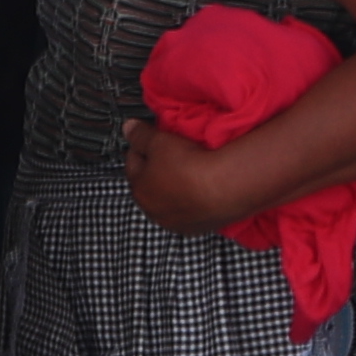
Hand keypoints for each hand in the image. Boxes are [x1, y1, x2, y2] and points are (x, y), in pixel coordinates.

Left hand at [123, 115, 252, 241]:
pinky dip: (194, 198)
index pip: (133, 162)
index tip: (151, 138)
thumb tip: (129, 128)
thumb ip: (139, 134)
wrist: (227, 186)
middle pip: (151, 183)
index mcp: (139, 191)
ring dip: (176, 186)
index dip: (142, 146)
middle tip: (172, 153)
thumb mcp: (158, 141)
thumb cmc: (190, 166)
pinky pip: (192, 208)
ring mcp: (179, 222)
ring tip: (189, 169)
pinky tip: (203, 186)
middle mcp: (155, 212)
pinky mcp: (201, 227)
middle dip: (158, 168)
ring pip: (172, 198)